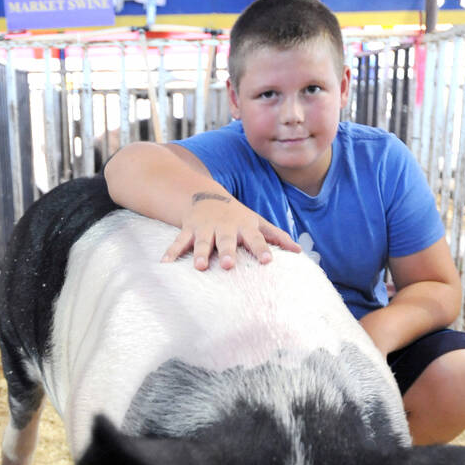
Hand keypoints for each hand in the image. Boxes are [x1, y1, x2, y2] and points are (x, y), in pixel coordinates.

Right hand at [162, 192, 300, 270]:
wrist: (206, 196)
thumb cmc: (237, 216)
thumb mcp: (257, 223)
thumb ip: (276, 237)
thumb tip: (299, 251)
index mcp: (244, 227)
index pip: (256, 239)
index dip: (262, 249)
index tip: (267, 261)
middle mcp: (224, 227)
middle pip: (226, 241)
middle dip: (227, 252)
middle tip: (228, 265)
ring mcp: (205, 228)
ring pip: (202, 242)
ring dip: (200, 254)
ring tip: (199, 267)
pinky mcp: (188, 229)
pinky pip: (179, 242)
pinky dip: (172, 252)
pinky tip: (165, 264)